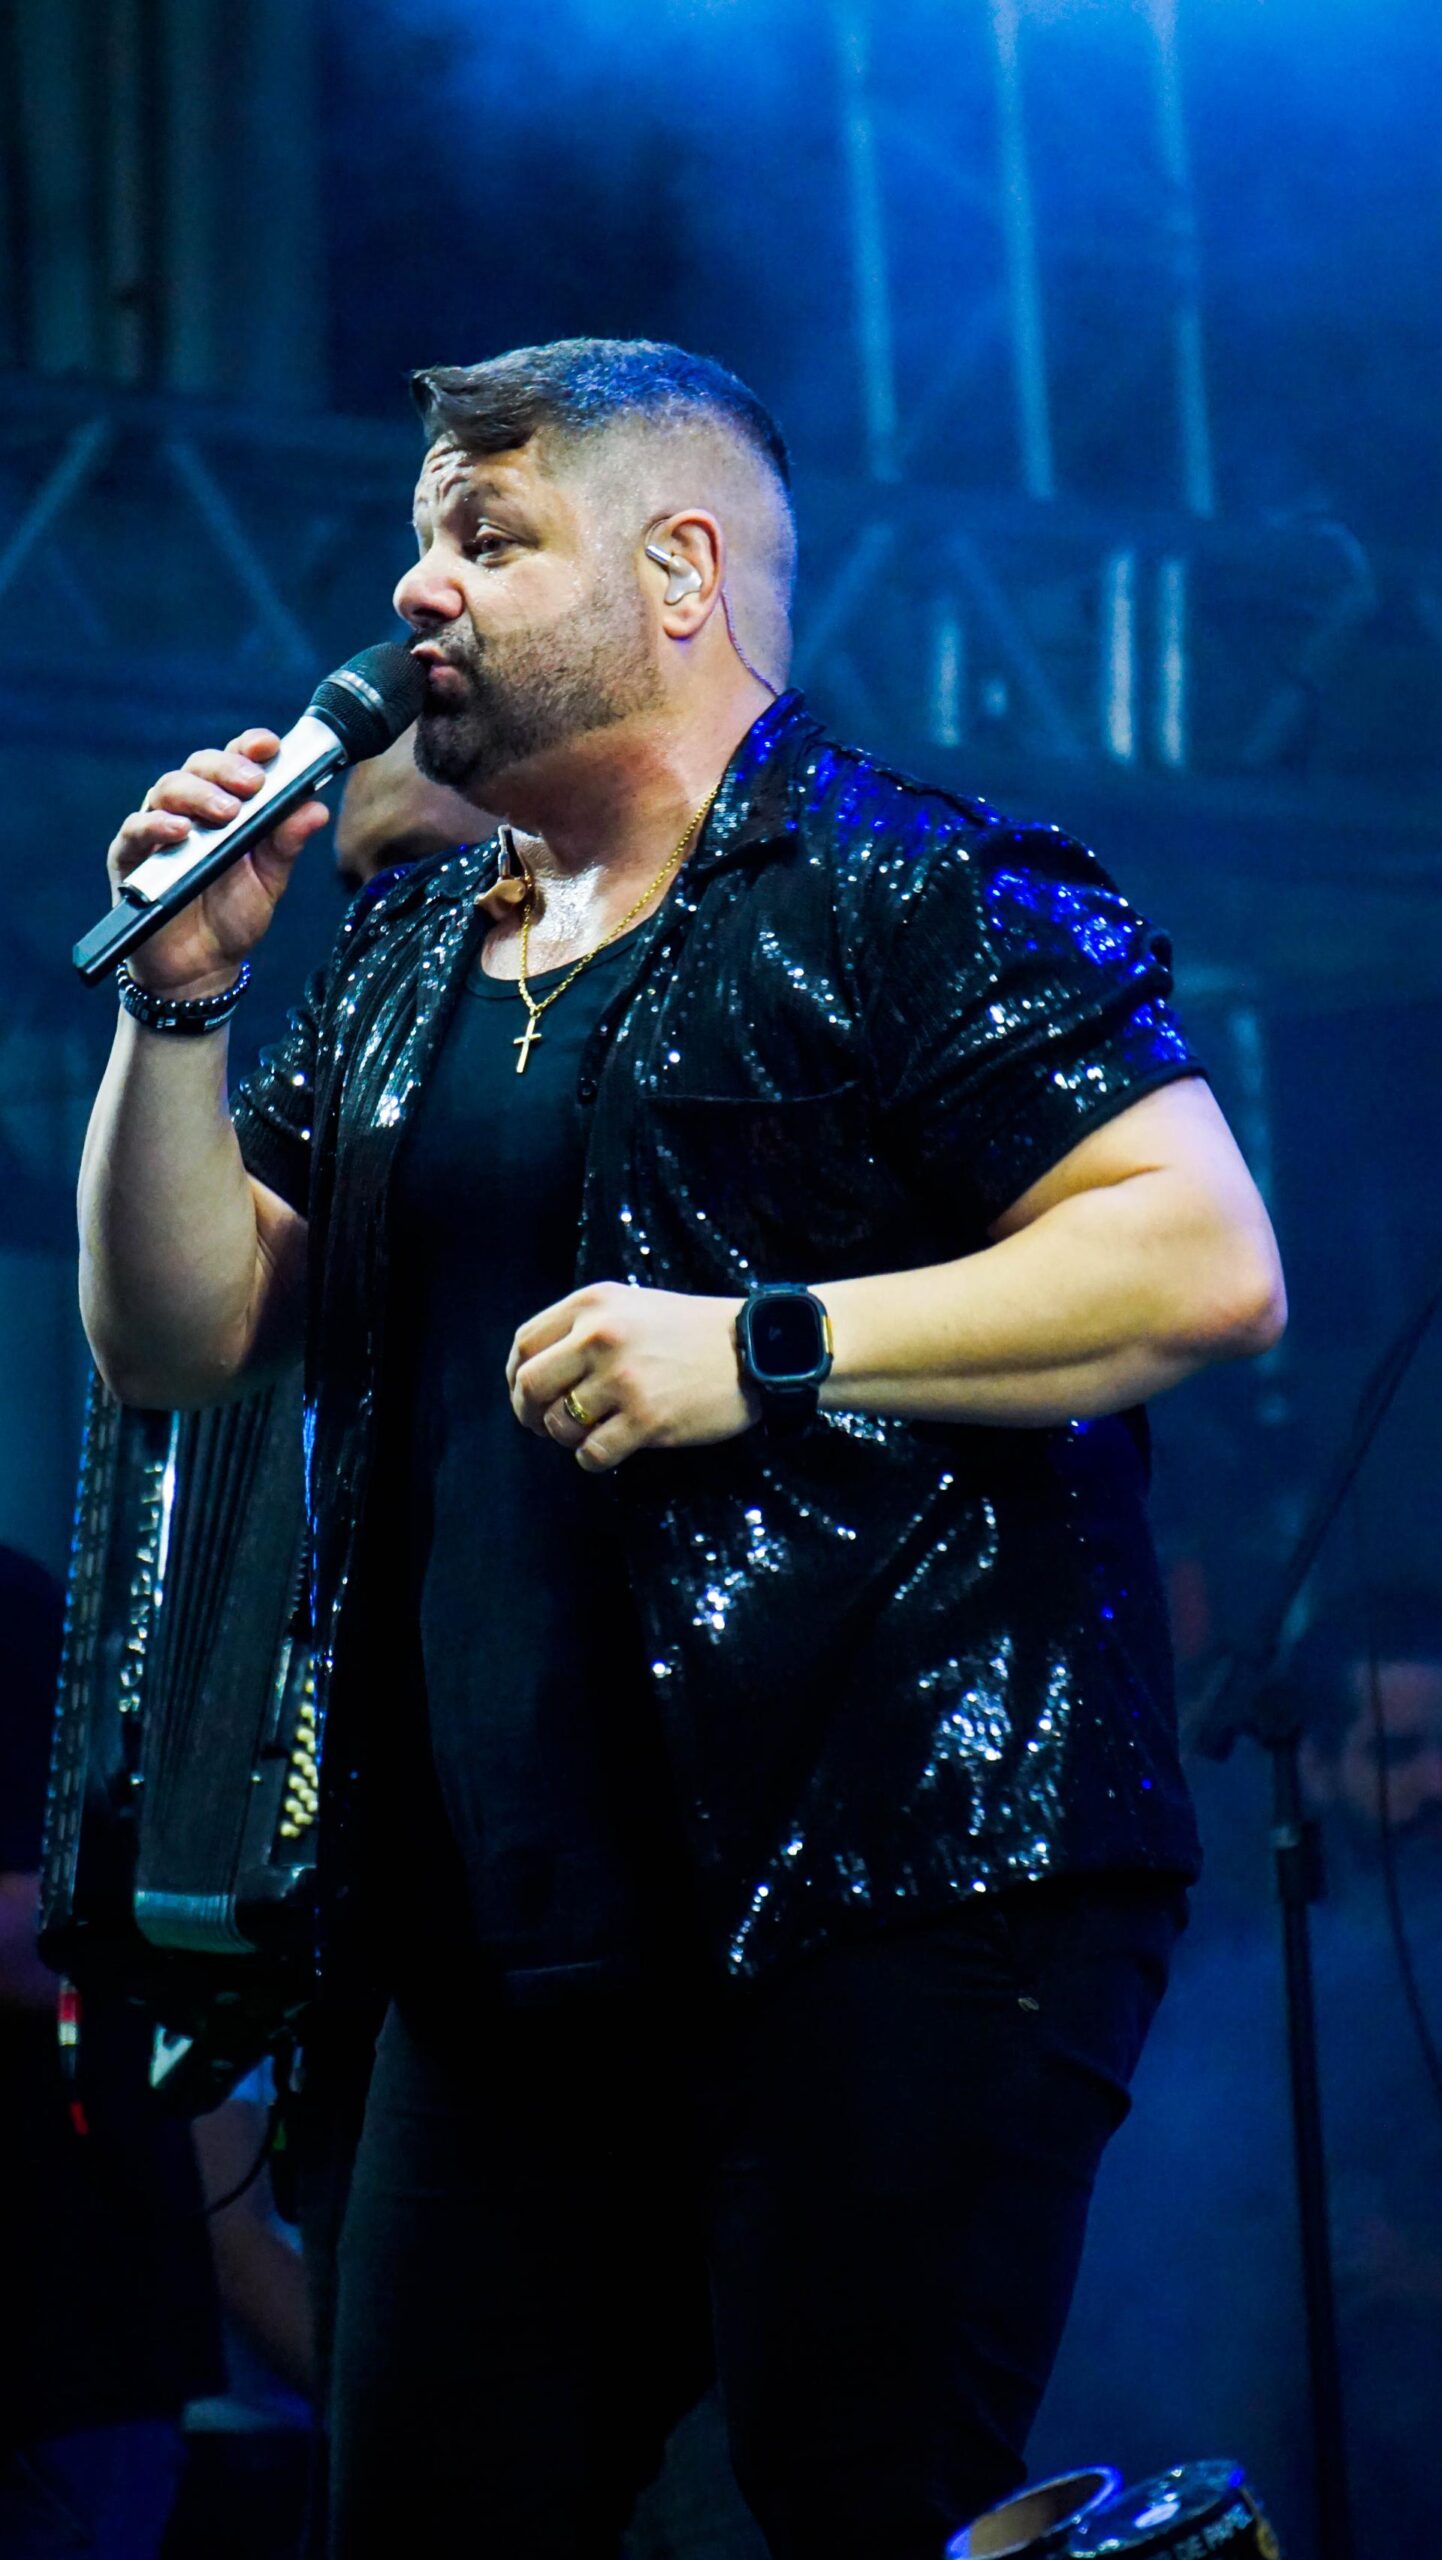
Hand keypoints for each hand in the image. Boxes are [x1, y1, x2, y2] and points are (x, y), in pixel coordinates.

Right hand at [106, 730, 330, 996]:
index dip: (250, 746)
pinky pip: (136, 830)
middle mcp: (189, 808)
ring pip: (168, 789)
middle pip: (199, 766)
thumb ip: (287, 843)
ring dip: (198, 794)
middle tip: (252, 784)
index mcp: (226, 804)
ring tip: (225, 812)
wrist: (201, 968)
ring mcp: (156, 829)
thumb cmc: (233, 916)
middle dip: (227, 768)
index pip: (234, 760)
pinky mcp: (129, 857)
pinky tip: (179, 831)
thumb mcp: (270, 880)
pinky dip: (156, 825)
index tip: (270, 745)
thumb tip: (316, 808)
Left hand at [507, 1282, 758, 1472]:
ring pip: (559, 1424)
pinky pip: (592, 1454)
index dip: (516, 1376)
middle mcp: (601, 1336)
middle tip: (544, 1425)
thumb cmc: (692, 1332)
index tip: (526, 1394)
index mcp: (593, 1303)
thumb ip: (583, 1327)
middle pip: (530, 1385)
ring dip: (567, 1437)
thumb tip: (532, 1374)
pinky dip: (593, 1459)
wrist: (757, 1349)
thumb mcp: (632, 1306)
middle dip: (528, 1413)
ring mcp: (623, 1379)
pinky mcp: (646, 1419)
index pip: (525, 1343)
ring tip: (591, 1432)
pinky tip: (612, 1449)